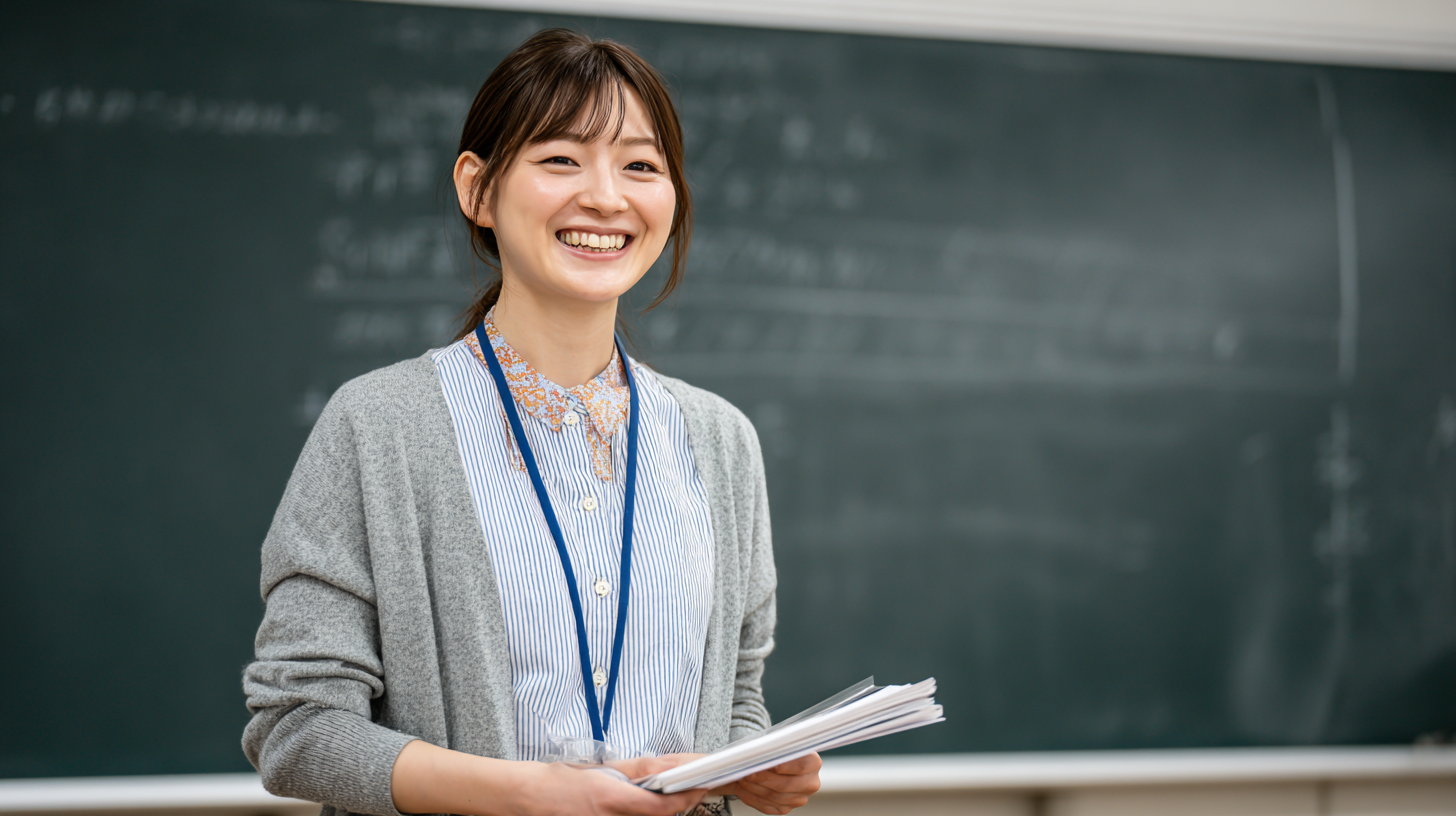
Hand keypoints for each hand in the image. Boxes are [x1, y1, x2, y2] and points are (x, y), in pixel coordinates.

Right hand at [522, 760, 707, 815]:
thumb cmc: (559, 781)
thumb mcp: (601, 768)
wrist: (528, 798)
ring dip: (660, 812)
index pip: (659, 806)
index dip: (685, 798)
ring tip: (666, 796)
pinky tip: (642, 807)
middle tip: (689, 790)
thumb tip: (668, 766)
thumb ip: (638, 769)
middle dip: (677, 805)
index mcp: (609, 799)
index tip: (700, 787)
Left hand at [712, 752, 821, 814]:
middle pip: (785, 784)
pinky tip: (742, 787)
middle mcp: (810, 784)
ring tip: (741, 777)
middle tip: (746, 771)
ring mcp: (798, 799)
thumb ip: (776, 747)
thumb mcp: (779, 741)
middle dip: (762, 778)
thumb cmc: (777, 748)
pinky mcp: (785, 808)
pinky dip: (751, 796)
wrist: (775, 761)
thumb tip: (761, 752)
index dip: (784, 766)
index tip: (768, 763)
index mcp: (814, 763)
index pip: (801, 766)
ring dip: (753, 787)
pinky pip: (766, 805)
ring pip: (773, 796)